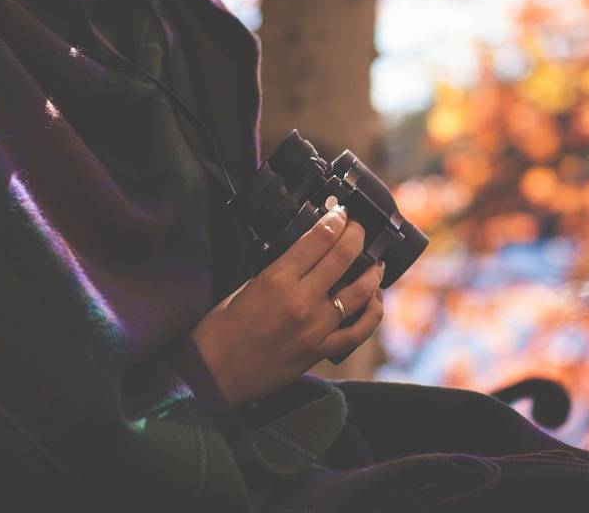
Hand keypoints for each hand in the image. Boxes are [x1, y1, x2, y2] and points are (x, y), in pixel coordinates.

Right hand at [188, 204, 384, 405]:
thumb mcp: (247, 286)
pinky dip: (372, 314)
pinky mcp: (318, 351)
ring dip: (372, 273)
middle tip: (359, 229)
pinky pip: (357, 333)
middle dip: (357, 235)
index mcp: (276, 279)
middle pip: (343, 257)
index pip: (319, 239)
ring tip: (376, 264)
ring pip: (358, 293)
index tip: (342, 214)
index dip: (336, 220)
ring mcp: (313, 328)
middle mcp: (299, 301)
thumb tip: (306, 255)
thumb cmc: (220, 330)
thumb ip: (279, 270)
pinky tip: (375, 301)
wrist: (211, 375)